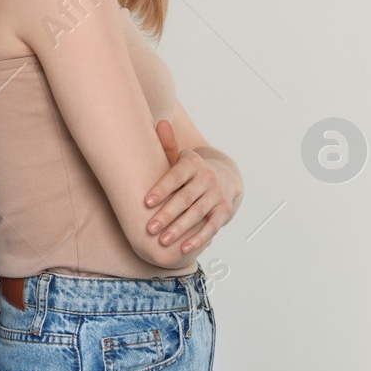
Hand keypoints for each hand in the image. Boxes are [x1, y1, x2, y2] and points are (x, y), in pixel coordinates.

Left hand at [143, 119, 235, 254]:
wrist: (224, 176)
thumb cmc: (190, 170)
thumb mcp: (179, 156)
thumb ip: (167, 144)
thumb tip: (160, 122)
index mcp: (192, 163)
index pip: (176, 175)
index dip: (162, 189)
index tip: (146, 202)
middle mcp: (207, 178)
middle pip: (185, 198)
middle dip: (167, 214)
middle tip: (149, 228)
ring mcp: (217, 195)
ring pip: (197, 213)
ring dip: (180, 229)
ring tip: (162, 241)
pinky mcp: (224, 211)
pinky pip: (211, 226)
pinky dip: (198, 238)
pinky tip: (184, 248)